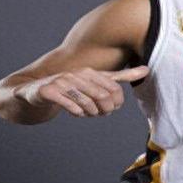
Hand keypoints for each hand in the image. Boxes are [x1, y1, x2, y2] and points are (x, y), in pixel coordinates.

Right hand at [15, 66, 149, 117]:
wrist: (35, 90)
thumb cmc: (71, 86)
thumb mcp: (97, 80)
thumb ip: (121, 76)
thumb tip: (147, 69)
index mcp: (90, 72)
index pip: (114, 89)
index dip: (117, 103)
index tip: (111, 108)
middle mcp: (77, 74)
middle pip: (103, 98)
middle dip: (105, 110)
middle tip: (100, 113)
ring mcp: (62, 82)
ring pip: (88, 104)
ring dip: (91, 113)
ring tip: (87, 113)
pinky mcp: (49, 91)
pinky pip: (70, 106)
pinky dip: (77, 113)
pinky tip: (76, 112)